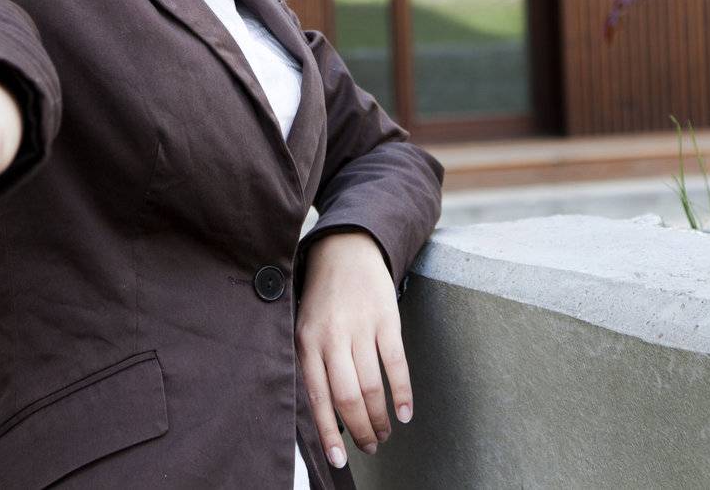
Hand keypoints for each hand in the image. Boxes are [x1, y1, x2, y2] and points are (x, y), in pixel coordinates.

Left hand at [295, 231, 411, 469]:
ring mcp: (360, 327)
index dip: (328, 433)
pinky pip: (395, 364)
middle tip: (369, 447)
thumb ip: (311, 364)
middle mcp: (332, 336)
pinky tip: (405, 412)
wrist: (346, 249)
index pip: (317, 397)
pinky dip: (402, 393)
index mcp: (307, 341)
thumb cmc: (323, 296)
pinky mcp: (387, 318)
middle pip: (347, 397)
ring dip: (380, 418)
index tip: (338, 460)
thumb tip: (324, 414)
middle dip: (360, 431)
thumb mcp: (304, 326)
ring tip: (385, 433)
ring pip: (371, 386)